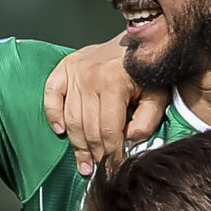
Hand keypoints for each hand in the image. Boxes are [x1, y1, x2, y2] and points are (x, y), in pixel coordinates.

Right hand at [44, 37, 165, 175]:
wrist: (137, 40)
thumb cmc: (147, 70)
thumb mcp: (158, 95)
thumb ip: (147, 120)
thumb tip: (129, 140)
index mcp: (114, 83)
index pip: (109, 130)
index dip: (113, 154)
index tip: (116, 168)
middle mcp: (91, 77)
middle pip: (88, 128)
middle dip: (95, 154)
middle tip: (99, 170)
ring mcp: (75, 72)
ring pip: (71, 118)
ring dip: (76, 144)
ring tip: (83, 163)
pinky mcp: (65, 67)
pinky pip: (51, 95)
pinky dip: (53, 114)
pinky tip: (60, 131)